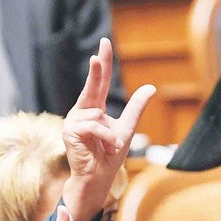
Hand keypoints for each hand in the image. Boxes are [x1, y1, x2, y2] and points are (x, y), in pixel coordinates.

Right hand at [60, 37, 154, 220]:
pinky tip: (107, 146)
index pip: (99, 81)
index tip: (104, 43)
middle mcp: (81, 111)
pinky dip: (105, 137)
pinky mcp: (70, 131)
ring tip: (110, 146)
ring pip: (97, 114)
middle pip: (92, 85)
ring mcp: (73, 120)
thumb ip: (136, 107)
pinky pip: (93, 126)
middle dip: (96, 68)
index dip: (102, 62)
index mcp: (93, 108)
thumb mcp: (127, 128)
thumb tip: (150, 87)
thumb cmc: (110, 155)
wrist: (99, 177)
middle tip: (99, 51)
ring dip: (110, 132)